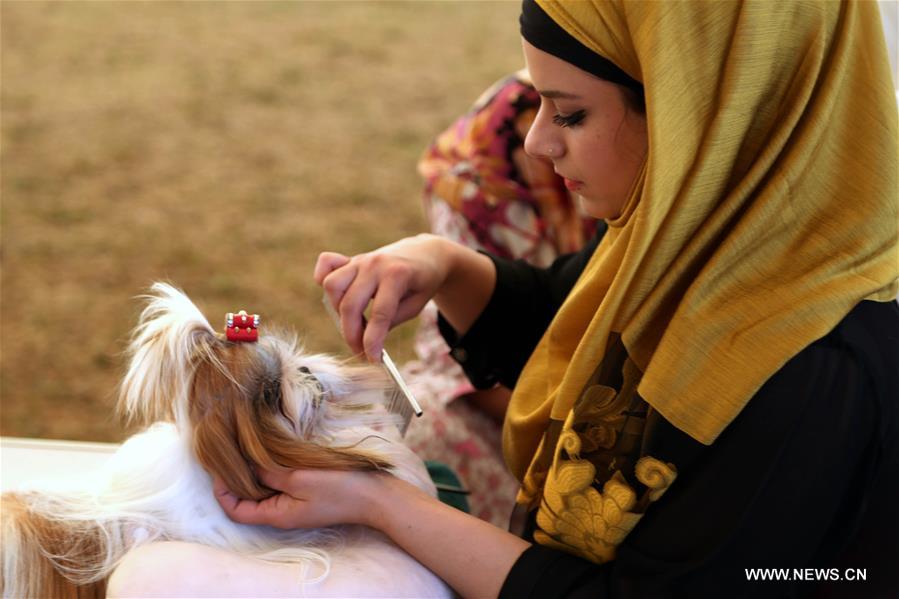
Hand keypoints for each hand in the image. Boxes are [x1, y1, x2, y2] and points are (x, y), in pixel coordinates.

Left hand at [214, 467, 383, 529]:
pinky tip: (272, 456)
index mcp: (277, 515)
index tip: (218, 467)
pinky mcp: (305, 496)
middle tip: (229, 453)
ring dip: (253, 474)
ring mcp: (294, 506)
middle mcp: (282, 514)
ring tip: (247, 450)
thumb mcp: (300, 478)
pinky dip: (270, 473)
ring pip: (263, 493)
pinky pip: (279, 487)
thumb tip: (246, 466)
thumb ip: (270, 474)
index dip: (222, 491)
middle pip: (247, 501)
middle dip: (235, 480)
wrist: (374, 496)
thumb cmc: (339, 489)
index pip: (236, 510)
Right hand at [314, 234, 451, 360]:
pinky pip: (326, 264)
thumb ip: (390, 320)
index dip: (373, 341)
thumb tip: (367, 341)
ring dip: (338, 311)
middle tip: (360, 351)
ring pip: (333, 285)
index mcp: (397, 275)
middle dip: (352, 335)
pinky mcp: (351, 259)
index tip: (373, 360)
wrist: (425, 253)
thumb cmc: (422, 282)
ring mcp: (360, 260)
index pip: (380, 314)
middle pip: (351, 304)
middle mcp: (374, 265)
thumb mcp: (416, 305)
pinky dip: (323, 279)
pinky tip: (335, 297)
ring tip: (354, 323)